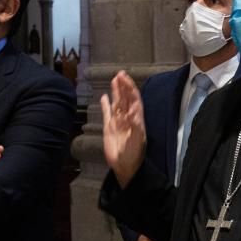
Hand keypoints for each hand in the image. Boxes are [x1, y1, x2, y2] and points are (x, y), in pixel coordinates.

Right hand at [101, 71, 146, 187]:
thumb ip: (135, 127)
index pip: (134, 100)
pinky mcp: (109, 128)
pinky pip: (107, 114)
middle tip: (120, 74)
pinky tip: (104, 97)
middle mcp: (128, 119)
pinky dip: (106, 105)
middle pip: (126, 99)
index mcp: (136, 120)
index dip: (131, 89)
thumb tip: (134, 114)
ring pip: (117, 103)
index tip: (127, 79)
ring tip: (114, 79)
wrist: (124, 166)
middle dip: (124, 86)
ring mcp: (118, 122)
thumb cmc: (133, 155)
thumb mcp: (136, 141)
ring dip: (116, 92)